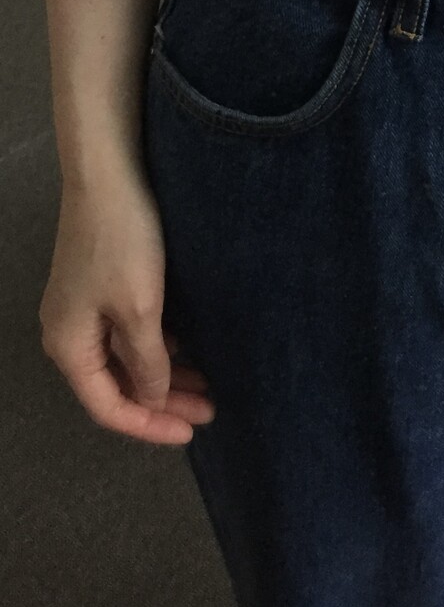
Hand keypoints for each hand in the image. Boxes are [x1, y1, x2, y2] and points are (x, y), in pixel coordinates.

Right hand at [39, 160, 215, 445]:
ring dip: (165, 374)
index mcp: (70, 347)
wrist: (109, 174)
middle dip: (164, 402)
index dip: (150, 425)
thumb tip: (150, 398)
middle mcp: (70, 334)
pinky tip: (188, 349)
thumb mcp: (141, 310)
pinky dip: (158, 348)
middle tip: (211, 409)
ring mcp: (83, 309)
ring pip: (126, 359)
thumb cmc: (124, 242)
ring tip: (208, 384)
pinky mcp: (100, 286)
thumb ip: (148, 362)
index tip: (193, 432)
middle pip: (118, 386)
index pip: (108, 407)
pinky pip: (127, 334)